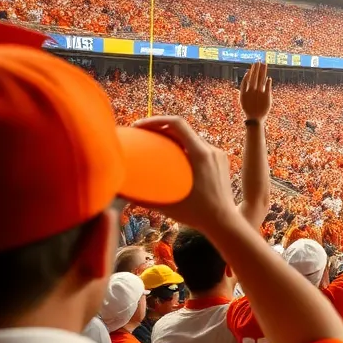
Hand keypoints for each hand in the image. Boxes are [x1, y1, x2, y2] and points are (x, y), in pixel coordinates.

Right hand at [132, 117, 236, 232]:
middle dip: (161, 129)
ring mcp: (218, 155)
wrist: (224, 222)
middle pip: (183, 129)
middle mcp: (210, 150)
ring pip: (192, 139)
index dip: (156, 120)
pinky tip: (174, 159)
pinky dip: (186, 149)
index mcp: (200, 153)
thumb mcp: (166, 204)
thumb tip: (117, 191)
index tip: (139, 126)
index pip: (177, 123)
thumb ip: (141, 196)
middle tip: (142, 135)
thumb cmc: (196, 214)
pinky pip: (201, 149)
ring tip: (156, 146)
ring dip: (174, 139)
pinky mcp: (221, 161)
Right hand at [239, 62, 271, 122]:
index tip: (253, 66)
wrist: (255, 118)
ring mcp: (259, 93)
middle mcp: (252, 91)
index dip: (251, 72)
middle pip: (255, 77)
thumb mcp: (243, 99)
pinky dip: (268, 82)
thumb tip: (246, 79)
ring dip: (262, 72)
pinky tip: (269, 78)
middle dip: (257, 69)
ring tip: (264, 65)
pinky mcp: (266, 96)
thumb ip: (244, 89)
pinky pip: (268, 87)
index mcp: (245, 91)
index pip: (248, 79)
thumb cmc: (249, 110)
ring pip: (261, 79)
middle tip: (259, 62)